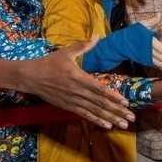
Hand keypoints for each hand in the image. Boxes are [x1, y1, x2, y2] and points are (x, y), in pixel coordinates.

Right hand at [13, 40, 135, 128]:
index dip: (113, 96)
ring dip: (110, 117)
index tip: (125, 102)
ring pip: (95, 111)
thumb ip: (82, 45)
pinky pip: (85, 115)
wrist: (30, 77)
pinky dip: (96, 120)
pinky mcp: (68, 106)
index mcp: (78, 77)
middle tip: (131, 117)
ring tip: (123, 124)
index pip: (99, 89)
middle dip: (117, 110)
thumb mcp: (65, 52)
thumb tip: (97, 36)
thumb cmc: (48, 63)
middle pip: (100, 103)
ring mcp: (73, 101)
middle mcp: (77, 91)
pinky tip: (107, 125)